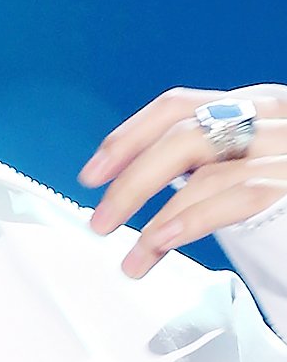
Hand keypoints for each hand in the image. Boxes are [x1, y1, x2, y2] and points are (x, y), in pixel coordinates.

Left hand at [77, 84, 286, 278]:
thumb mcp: (262, 160)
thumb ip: (217, 157)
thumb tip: (146, 178)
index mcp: (262, 105)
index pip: (178, 105)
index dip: (128, 136)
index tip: (93, 172)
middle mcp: (277, 117)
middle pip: (182, 133)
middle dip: (130, 178)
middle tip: (99, 218)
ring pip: (203, 166)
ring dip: (152, 216)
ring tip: (130, 257)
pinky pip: (237, 195)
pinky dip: (190, 219)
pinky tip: (162, 242)